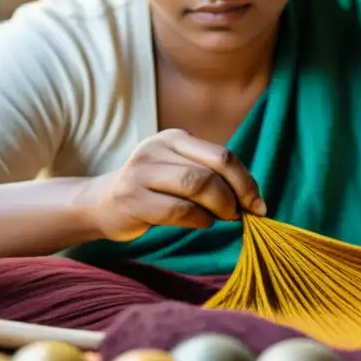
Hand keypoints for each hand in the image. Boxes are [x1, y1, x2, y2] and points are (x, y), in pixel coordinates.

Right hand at [80, 129, 266, 241]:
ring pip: (196, 186)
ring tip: (221, 218)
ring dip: (219, 207)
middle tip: (241, 215)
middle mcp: (157, 148)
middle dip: (235, 196)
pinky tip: (200, 223)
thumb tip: (254, 200)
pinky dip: (198, 220)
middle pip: (212, 171)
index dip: (246, 181)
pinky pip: (178, 210)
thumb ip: (211, 176)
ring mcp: (141, 172)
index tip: (258, 205)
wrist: (101, 203)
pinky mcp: (132, 198)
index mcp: (174, 138)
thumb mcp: (180, 171)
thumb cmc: (153, 190)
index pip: (222, 156)